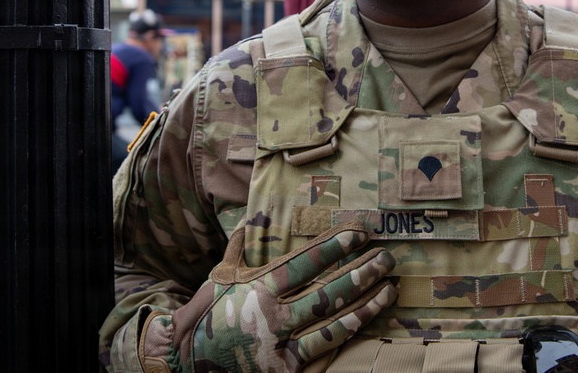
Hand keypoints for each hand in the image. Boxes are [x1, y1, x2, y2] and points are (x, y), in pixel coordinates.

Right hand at [192, 222, 396, 371]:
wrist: (187, 360)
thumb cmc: (206, 314)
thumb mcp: (218, 277)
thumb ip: (238, 249)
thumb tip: (247, 220)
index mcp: (257, 288)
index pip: (305, 263)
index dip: (335, 248)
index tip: (359, 233)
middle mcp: (272, 316)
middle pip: (327, 292)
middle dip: (361, 274)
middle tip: (387, 258)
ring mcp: (280, 344)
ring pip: (333, 322)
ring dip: (366, 304)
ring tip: (390, 288)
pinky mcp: (285, 368)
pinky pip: (324, 348)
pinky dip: (348, 332)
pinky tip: (368, 319)